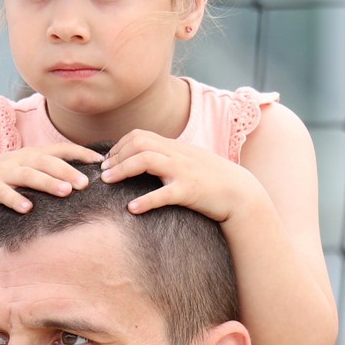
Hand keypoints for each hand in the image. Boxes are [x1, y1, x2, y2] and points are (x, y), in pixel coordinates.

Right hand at [0, 142, 102, 223]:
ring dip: (47, 182)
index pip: (60, 149)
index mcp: (31, 155)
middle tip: (86, 183)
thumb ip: (50, 173)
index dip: (80, 153)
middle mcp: (18, 160)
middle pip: (46, 161)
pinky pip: (3, 193)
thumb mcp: (28, 173)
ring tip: (66, 192)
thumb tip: (83, 180)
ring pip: (28, 175)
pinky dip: (15, 200)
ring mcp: (2, 173)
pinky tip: (28, 208)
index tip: (101, 161)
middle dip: (67, 170)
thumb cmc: (4, 183)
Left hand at [99, 129, 263, 222]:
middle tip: (103, 173)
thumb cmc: (212, 181)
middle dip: (116, 156)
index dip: (119, 146)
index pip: (140, 135)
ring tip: (108, 182)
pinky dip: (146, 200)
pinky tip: (132, 209)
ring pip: (147, 160)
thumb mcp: (188, 162)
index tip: (108, 162)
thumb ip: (168, 158)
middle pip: (139, 143)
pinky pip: (164, 194)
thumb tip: (144, 161)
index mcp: (175, 147)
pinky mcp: (190, 191)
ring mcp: (183, 171)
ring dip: (123, 170)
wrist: (241, 193)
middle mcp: (177, 154)